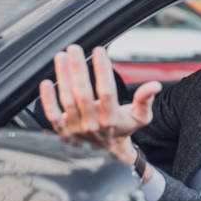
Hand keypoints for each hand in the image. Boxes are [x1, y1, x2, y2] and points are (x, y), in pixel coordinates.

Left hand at [39, 44, 161, 179]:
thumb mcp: (140, 116)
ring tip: (61, 56)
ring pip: (67, 101)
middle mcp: (93, 124)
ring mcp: (76, 129)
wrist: (108, 152)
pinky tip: (46, 83)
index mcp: (112, 119)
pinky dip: (48, 100)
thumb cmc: (123, 128)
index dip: (102, 69)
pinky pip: (52, 115)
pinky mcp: (63, 132)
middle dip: (78, 69)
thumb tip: (155, 85)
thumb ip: (145, 100)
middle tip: (74, 48)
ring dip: (63, 77)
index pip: (106, 91)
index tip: (99, 50)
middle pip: (83, 94)